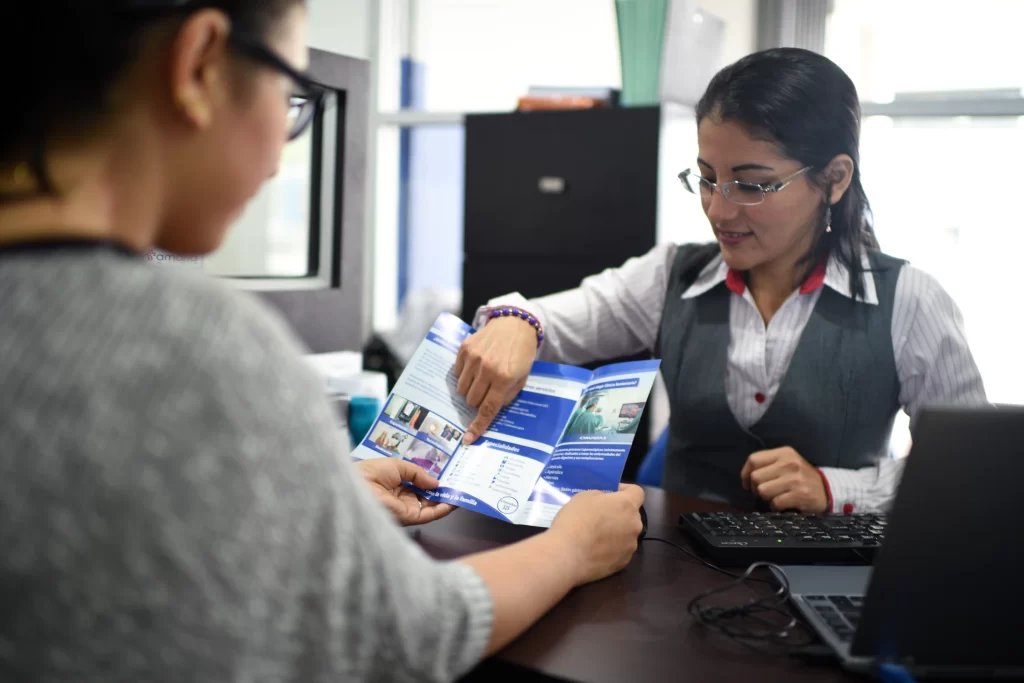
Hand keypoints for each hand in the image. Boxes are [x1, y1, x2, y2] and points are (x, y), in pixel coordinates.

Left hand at [356, 459, 456, 525]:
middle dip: (442, 494)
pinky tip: (452, 501)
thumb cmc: (373, 472)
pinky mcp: (408, 518)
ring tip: (460, 493)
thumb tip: (436, 483)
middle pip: (426, 499)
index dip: (432, 484)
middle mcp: (401, 500)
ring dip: (445, 502)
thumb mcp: (399, 466)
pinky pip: (428, 515)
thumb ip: (419, 474)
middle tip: (458, 486)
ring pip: (430, 508)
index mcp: (395, 486)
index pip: (418, 488)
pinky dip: (442, 509)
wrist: (358, 485)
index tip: (447, 479)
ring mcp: (405, 510)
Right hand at [455, 316, 537, 443]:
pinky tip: (476, 366)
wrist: (515, 324)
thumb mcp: (521, 378)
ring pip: (462, 389)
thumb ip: (506, 397)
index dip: (477, 426)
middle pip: (472, 400)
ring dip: (470, 389)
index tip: (467, 439)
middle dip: (478, 401)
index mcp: (504, 378)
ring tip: (482, 378)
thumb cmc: (520, 354)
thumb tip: (488, 413)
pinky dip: (464, 375)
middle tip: (487, 391)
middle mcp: (487, 368)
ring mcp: (474, 357)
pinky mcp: (465, 348)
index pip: (487, 409)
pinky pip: (457, 373)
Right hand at [548, 484, 644, 585]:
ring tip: (596, 537)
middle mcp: (635, 525)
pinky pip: (621, 550)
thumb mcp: (584, 496)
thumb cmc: (575, 521)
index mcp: (627, 505)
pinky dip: (612, 548)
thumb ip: (601, 497)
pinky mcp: (624, 563)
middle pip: (632, 515)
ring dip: (616, 532)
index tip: (611, 493)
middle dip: (619, 513)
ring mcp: (631, 546)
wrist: (567, 556)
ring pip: (627, 534)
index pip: (637, 492)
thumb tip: (605, 503)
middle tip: (600, 516)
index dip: (625, 490)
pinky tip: (595, 551)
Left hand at [741, 447, 828, 512]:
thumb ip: (767, 464)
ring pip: (762, 491)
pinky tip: (783, 504)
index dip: (745, 474)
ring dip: (766, 498)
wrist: (827, 490)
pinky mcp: (800, 494)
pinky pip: (775, 503)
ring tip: (775, 497)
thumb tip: (746, 477)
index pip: (753, 460)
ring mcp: (795, 479)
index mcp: (784, 453)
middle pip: (755, 477)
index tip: (748, 483)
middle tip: (765, 493)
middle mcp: (789, 463)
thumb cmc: (801, 477)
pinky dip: (775, 507)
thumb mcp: (787, 462)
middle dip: (756, 488)